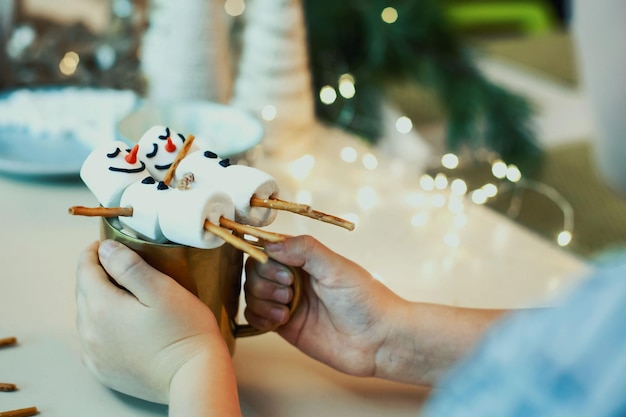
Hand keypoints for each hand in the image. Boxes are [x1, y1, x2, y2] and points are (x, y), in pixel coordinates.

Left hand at [75, 240, 233, 403]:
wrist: (194, 377)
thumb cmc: (185, 331)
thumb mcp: (162, 289)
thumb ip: (129, 266)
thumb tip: (105, 249)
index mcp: (101, 306)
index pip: (85, 268)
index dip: (96, 251)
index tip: (110, 243)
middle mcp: (90, 331)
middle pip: (84, 291)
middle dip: (99, 274)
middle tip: (122, 265)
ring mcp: (94, 354)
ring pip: (88, 316)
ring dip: (100, 300)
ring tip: (126, 295)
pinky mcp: (103, 370)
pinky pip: (94, 340)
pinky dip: (103, 326)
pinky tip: (124, 325)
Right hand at [244, 235, 405, 377]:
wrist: (378, 342)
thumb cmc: (365, 300)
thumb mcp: (337, 268)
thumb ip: (305, 250)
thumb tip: (270, 244)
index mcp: (306, 259)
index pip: (269, 248)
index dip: (265, 258)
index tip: (283, 271)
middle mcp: (294, 278)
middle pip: (255, 270)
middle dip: (264, 281)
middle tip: (289, 292)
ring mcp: (288, 301)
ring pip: (252, 293)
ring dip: (262, 299)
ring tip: (287, 309)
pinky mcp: (285, 326)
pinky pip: (255, 316)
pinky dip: (259, 316)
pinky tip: (281, 320)